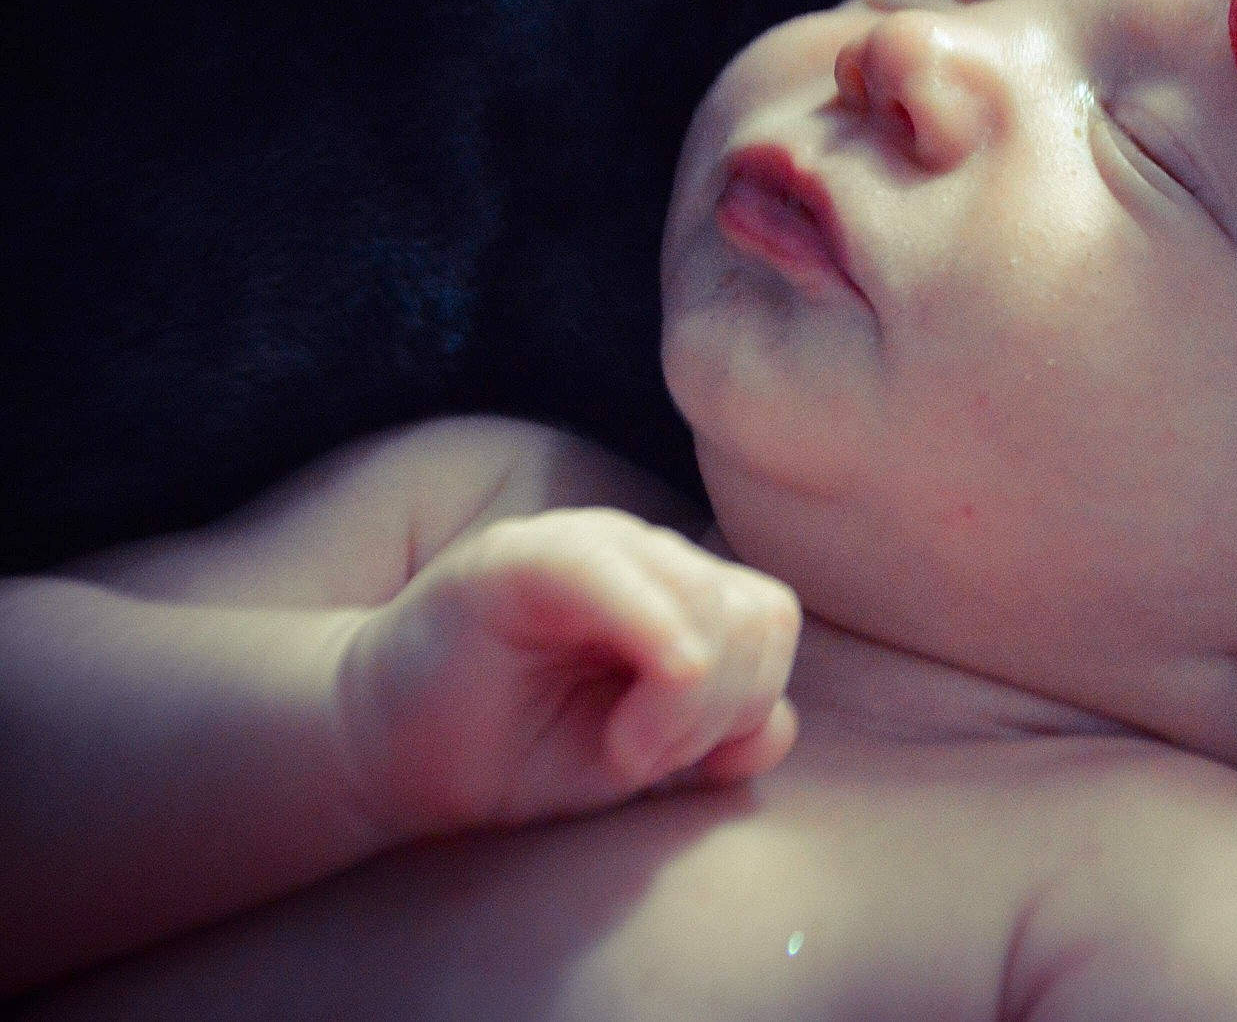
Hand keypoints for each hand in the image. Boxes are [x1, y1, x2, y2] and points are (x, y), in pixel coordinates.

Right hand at [336, 507, 799, 838]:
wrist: (391, 756)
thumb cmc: (518, 754)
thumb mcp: (644, 759)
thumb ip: (722, 736)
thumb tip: (775, 729)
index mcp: (679, 591)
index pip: (768, 620)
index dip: (747, 704)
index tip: (673, 763)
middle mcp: (644, 555)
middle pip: (757, 614)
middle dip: (722, 709)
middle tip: (642, 758)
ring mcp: (584, 544)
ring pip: (709, 601)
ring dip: (685, 703)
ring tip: (620, 747)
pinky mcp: (517, 555)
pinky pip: (608, 570)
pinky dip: (647, 643)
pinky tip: (622, 735)